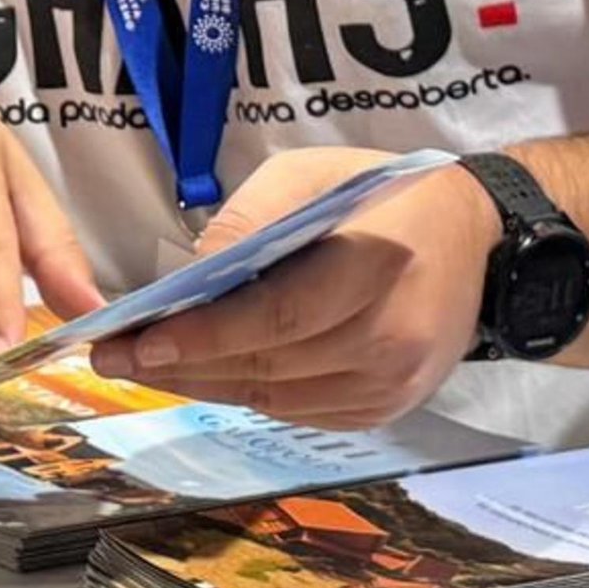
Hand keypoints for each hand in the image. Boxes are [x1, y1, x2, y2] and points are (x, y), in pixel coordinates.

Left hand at [87, 145, 499, 429]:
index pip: (275, 317)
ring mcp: (390, 384)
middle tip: (111, 360)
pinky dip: (248, 396)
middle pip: (267, 366)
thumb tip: (187, 275)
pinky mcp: (386, 407)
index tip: (138, 343)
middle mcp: (386, 341)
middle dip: (180, 366)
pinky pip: (300, 412)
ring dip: (204, 387)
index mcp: (371, 270)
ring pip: (276, 398)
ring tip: (144, 369)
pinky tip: (205, 377)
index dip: (204, 336)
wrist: (478, 240)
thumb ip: (249, 218)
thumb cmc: (381, 195)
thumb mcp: (311, 175)